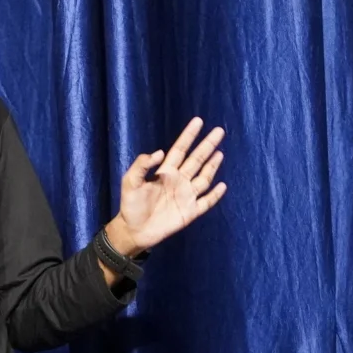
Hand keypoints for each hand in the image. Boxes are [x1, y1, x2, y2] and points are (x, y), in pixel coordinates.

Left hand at [106, 118, 225, 253]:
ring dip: (212, 166)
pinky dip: (215, 195)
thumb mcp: (130, 181)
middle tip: (219, 131)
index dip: (189, 136)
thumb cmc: (130, 205)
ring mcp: (186, 196)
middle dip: (207, 145)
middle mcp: (179, 181)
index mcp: (165, 172)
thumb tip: (160, 152)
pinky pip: (206, 202)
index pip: (180, 149)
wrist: (134, 231)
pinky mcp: (190, 212)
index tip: (198, 121)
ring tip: (220, 153)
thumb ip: (142, 165)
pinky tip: (223, 185)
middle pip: (196, 159)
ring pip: (204, 178)